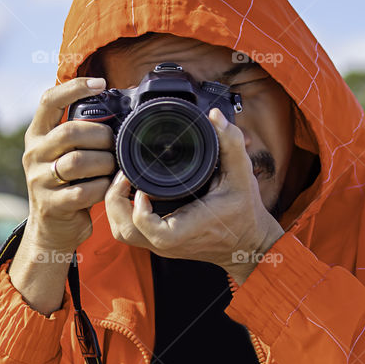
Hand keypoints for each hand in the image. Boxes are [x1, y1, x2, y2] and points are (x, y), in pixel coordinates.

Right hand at [11, 76, 117, 313]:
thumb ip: (82, 131)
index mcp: (38, 135)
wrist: (53, 227)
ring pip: (78, 161)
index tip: (100, 83)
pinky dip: (102, 188)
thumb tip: (118, 105)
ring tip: (112, 167)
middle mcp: (34, 154)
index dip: (74, 87)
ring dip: (104, 163)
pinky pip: (83, 190)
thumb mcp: (66, 152)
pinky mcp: (51, 204)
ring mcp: (39, 180)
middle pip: (69, 132)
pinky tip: (108, 187)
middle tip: (113, 144)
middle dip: (100, 136)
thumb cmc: (70, 183)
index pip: (48, 100)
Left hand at [104, 107, 283, 284]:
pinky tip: (132, 193)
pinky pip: (131, 233)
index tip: (142, 186)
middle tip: (125, 175)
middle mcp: (168, 242)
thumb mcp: (242, 174)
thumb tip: (215, 117)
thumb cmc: (244, 213)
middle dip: (116, 200)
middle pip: (124, 230)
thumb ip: (231, 143)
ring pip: (123, 233)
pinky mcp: (161, 244)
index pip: (147, 227)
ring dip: (116, 208)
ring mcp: (162, 246)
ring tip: (125, 182)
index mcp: (185, 229)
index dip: (137, 207)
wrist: (249, 244)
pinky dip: (124, 214)